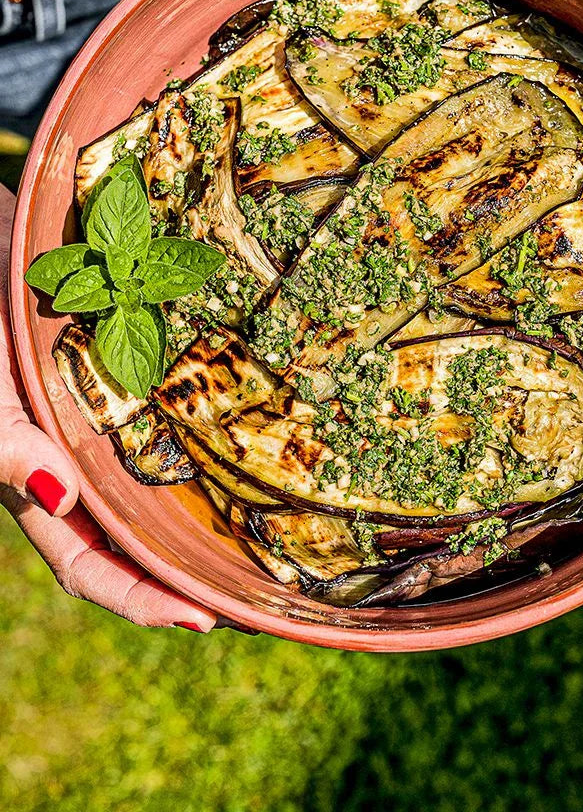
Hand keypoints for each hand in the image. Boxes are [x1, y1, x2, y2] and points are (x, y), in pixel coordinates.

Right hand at [0, 185, 215, 630]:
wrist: (10, 250)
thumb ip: (8, 448)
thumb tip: (60, 500)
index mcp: (43, 487)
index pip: (91, 566)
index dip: (141, 600)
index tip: (203, 620)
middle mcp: (84, 469)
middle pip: (139, 545)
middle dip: (190, 580)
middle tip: (258, 602)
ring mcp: (113, 432)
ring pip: (164, 497)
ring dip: (208, 529)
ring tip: (267, 548)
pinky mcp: (138, 392)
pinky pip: (178, 435)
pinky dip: (209, 457)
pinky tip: (252, 458)